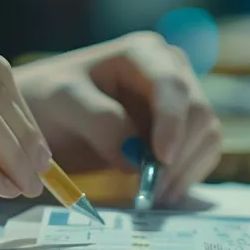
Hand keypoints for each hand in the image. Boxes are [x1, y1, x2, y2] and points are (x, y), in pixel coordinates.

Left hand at [15, 31, 220, 205]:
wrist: (43, 117)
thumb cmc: (48, 100)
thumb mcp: (63, 102)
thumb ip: (100, 122)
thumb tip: (136, 157)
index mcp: (143, 52)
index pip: (172, 85)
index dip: (172, 121)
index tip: (160, 159)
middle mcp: (171, 71)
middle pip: (198, 112)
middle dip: (179, 154)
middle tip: (150, 192)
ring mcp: (179, 102)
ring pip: (206, 135)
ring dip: (185, 170)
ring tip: (151, 197)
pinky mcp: (182, 131)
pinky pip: (202, 153)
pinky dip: (187, 176)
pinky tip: (162, 193)